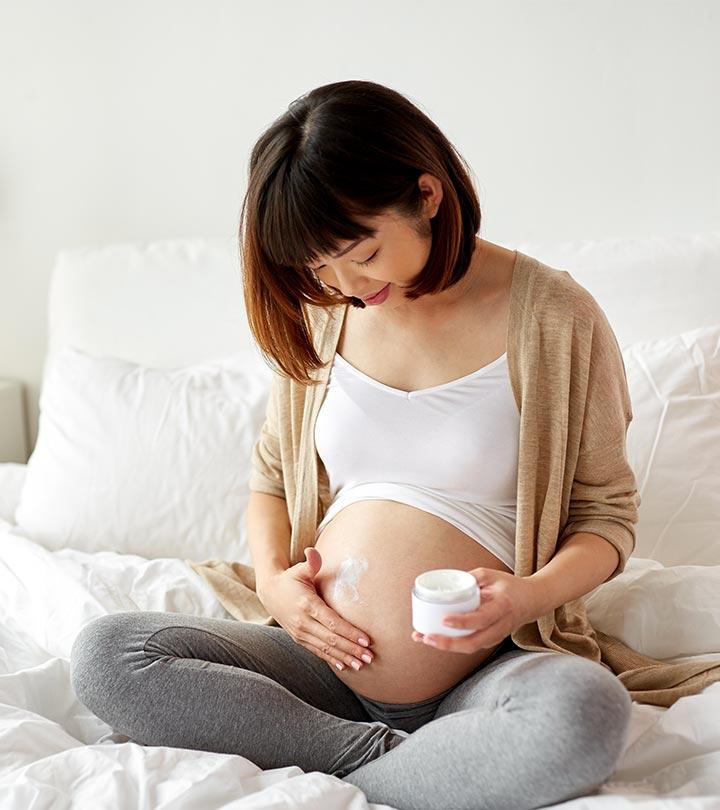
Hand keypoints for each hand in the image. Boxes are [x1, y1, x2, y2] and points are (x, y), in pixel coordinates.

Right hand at [258, 547, 374, 672]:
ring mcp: (300, 633)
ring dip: (344, 657)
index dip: (349, 632)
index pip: (332, 622)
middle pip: (331, 639)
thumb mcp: (299, 569)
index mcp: (307, 605)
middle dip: (352, 649)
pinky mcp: (299, 639)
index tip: (366, 639)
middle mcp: (303, 622)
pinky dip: (331, 659)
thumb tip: (313, 551)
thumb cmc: (291, 579)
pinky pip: (317, 652)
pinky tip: (345, 665)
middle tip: (370, 657)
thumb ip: (310, 563)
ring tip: (362, 665)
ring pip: (325, 648)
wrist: (270, 593)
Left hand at [411, 567, 541, 654]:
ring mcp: (495, 636)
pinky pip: (469, 645)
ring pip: (469, 647)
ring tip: (422, 637)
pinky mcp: (490, 640)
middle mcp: (499, 626)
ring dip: (445, 646)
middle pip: (473, 643)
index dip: (463, 622)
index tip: (445, 619)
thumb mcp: (492, 575)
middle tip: (427, 636)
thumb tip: (447, 580)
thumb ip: (471, 577)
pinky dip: (451, 644)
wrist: (532, 601)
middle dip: (448, 643)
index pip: (481, 619)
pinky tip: (432, 638)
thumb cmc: (510, 586)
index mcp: (502, 607)